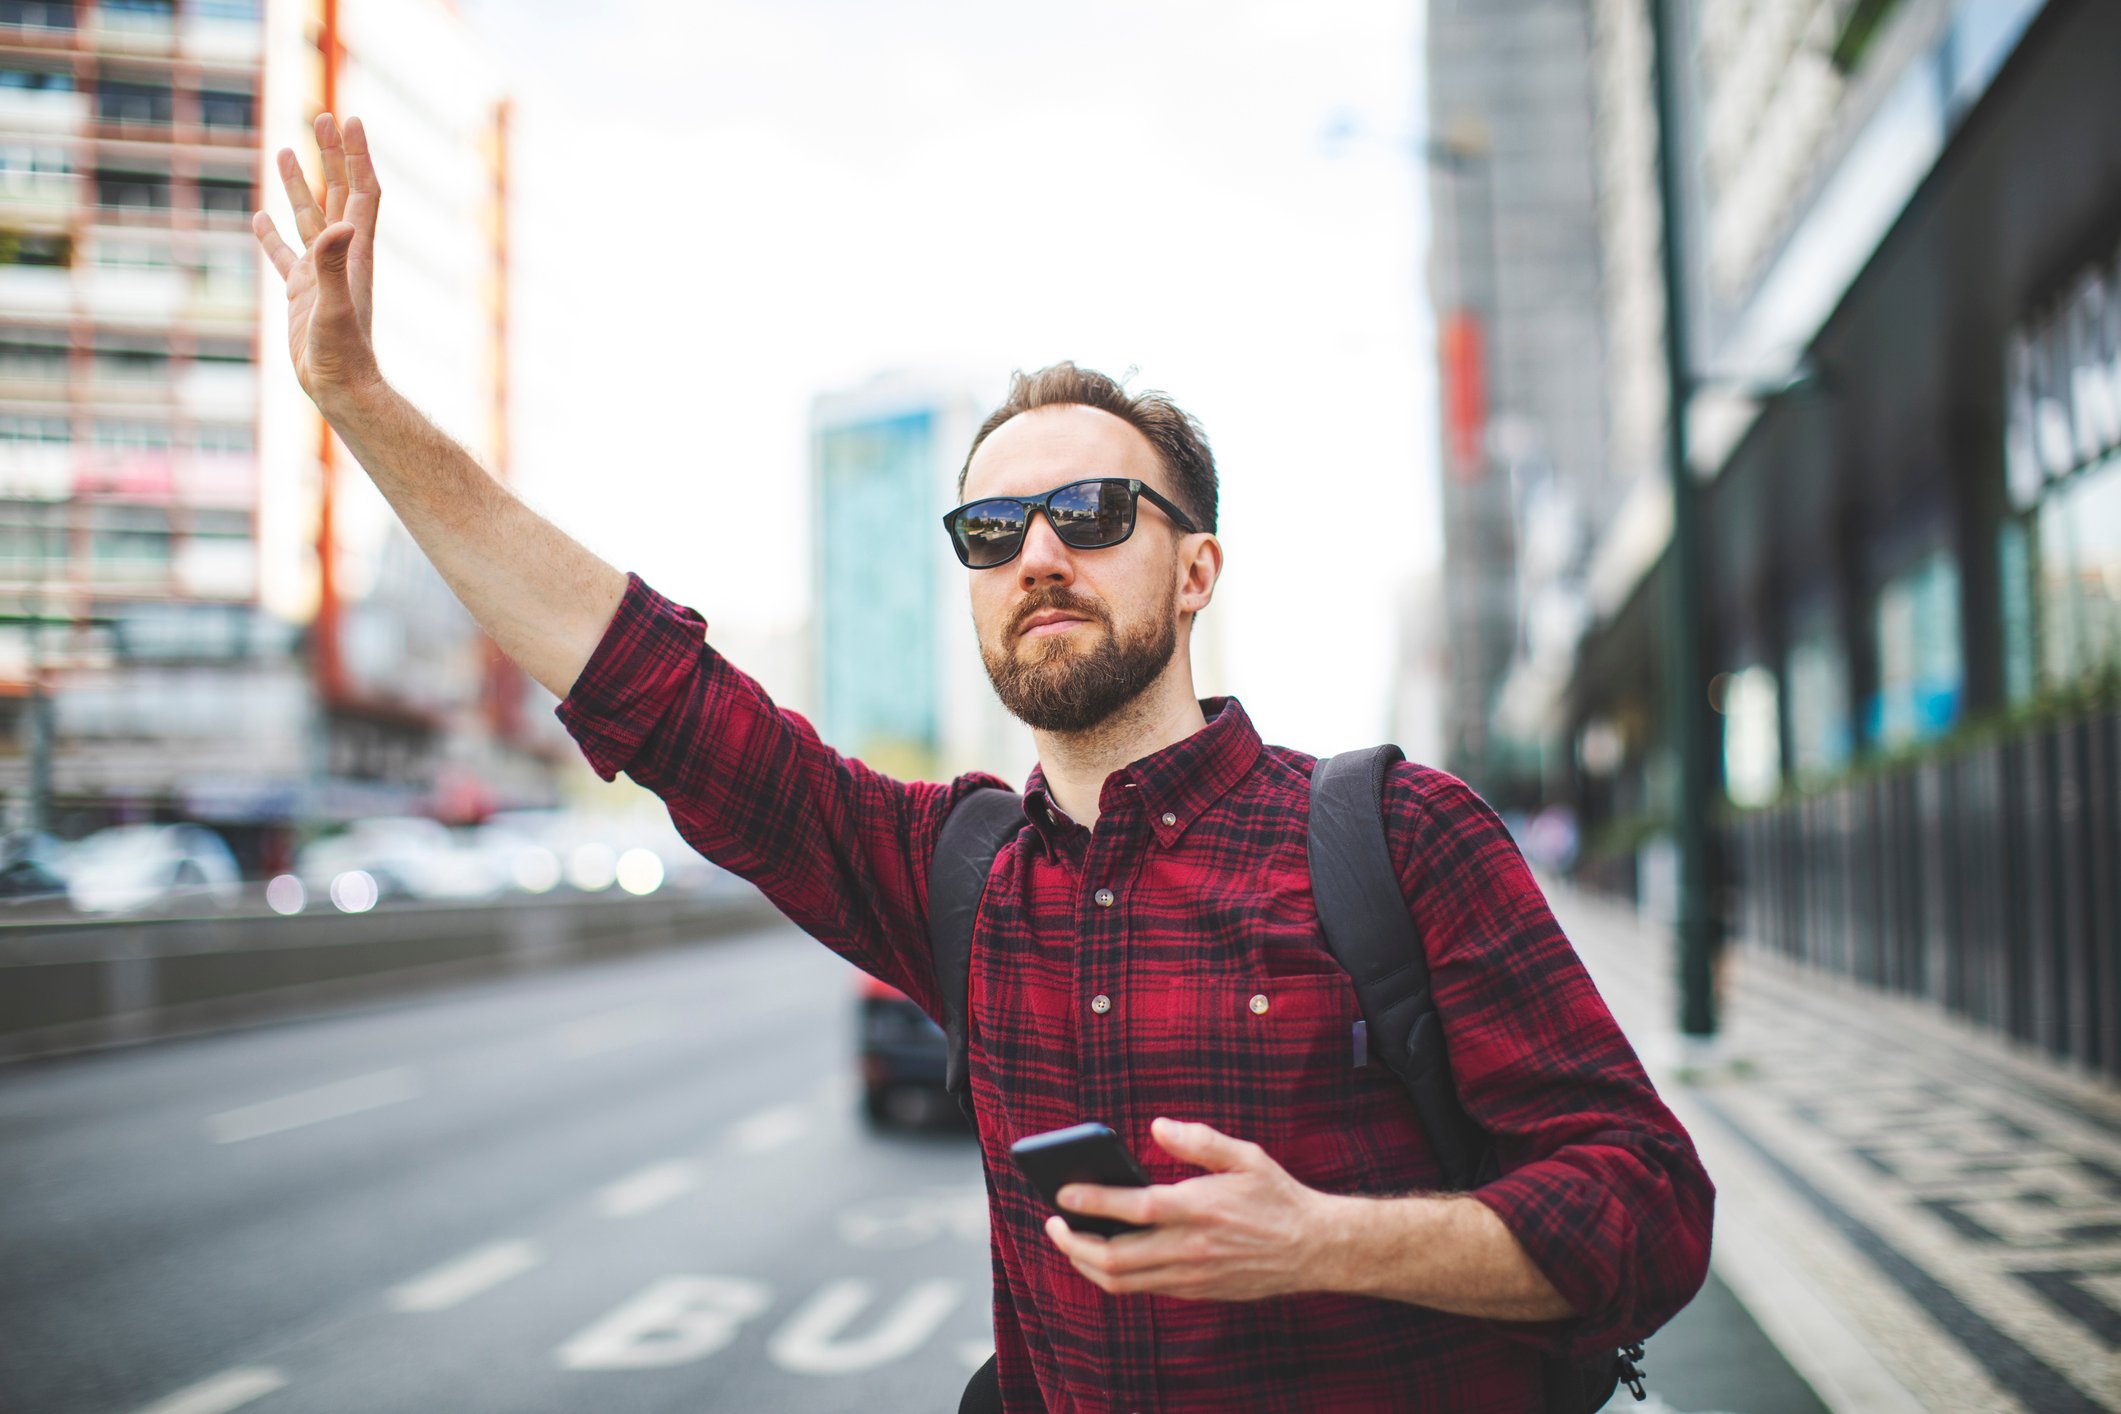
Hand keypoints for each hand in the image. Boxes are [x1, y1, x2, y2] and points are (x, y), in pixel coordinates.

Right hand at [252, 112, 383, 411]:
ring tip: (286, 150)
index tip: (349, 119)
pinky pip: (284, 255)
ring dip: (300, 184)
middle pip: (338, 194)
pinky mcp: (301, 293)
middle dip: (332, 155)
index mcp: (355, 253)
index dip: (356, 156)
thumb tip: (340, 225)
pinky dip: (272, 234)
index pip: (360, 192)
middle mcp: (341, 257)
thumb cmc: (341, 353)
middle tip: (322, 117)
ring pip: (308, 217)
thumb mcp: (334, 306)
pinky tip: (260, 216)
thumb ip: (333, 265)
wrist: (339, 388)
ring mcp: (320, 274)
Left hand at [1042, 1117, 1334, 1301]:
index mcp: (1200, 1209)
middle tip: (1053, 1224)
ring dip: (1086, 1263)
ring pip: (1122, 1281)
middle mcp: (1191, 1248)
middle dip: (1073, 1243)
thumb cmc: (1277, 1197)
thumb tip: (1157, 1126)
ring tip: (1069, 1241)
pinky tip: (1104, 1255)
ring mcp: (1191, 1275)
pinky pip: (1143, 1289)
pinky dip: (1114, 1275)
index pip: (1134, 1208)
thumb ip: (1199, 1140)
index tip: (1061, 1192)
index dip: (1092, 1201)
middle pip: (1115, 1257)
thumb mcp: (1246, 1156)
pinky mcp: (1195, 1291)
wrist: (1314, 1249)